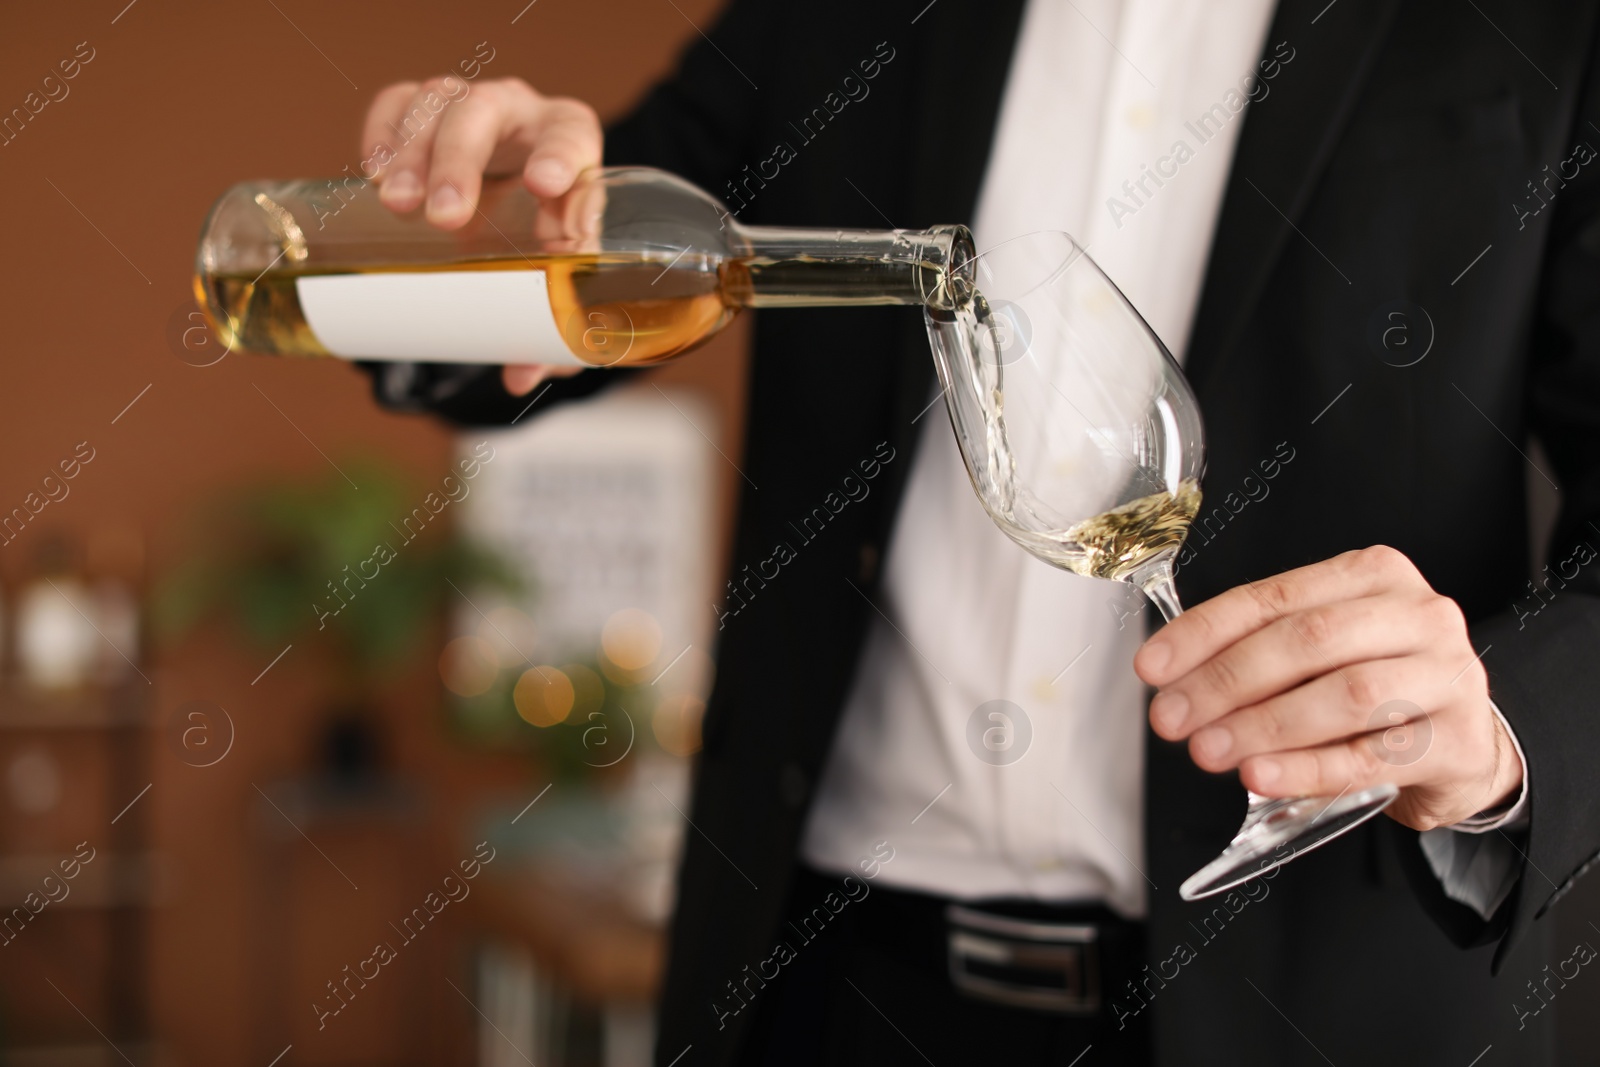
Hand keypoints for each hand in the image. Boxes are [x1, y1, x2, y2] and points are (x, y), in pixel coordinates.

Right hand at [361, 76, 601, 394]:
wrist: (518, 198)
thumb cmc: (545, 236)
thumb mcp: (557, 272)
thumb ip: (547, 325)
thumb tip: (520, 376)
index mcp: (571, 142)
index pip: (570, 136)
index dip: (560, 156)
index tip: (545, 185)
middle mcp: (520, 113)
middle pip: (489, 112)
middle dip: (463, 161)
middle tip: (444, 217)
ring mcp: (468, 104)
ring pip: (438, 102)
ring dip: (414, 150)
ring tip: (397, 204)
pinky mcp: (423, 108)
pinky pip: (396, 102)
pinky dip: (382, 132)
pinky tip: (374, 172)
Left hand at [1133, 545, 1522, 830]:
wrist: (1461, 744)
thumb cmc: (1378, 687)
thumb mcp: (1320, 655)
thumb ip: (1257, 654)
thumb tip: (1174, 681)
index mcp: (1373, 576)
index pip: (1273, 597)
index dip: (1204, 633)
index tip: (1154, 667)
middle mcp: (1417, 615)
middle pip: (1308, 640)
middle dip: (1227, 681)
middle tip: (1175, 717)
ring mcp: (1447, 676)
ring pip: (1346, 696)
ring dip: (1265, 725)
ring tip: (1211, 750)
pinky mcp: (1458, 740)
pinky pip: (1374, 756)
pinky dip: (1309, 769)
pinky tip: (1263, 775)